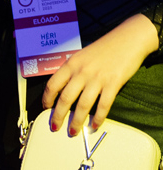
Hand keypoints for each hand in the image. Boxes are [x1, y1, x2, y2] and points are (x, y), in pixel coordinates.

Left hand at [43, 13, 158, 135]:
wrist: (126, 40)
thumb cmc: (103, 48)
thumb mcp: (81, 56)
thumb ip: (72, 70)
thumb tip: (63, 87)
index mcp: (71, 64)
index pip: (52, 84)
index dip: (47, 99)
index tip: (45, 109)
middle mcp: (81, 72)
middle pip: (65, 98)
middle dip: (58, 115)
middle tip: (55, 126)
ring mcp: (97, 79)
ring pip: (82, 105)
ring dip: (76, 121)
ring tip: (73, 131)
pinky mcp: (113, 84)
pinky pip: (103, 106)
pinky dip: (98, 118)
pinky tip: (95, 125)